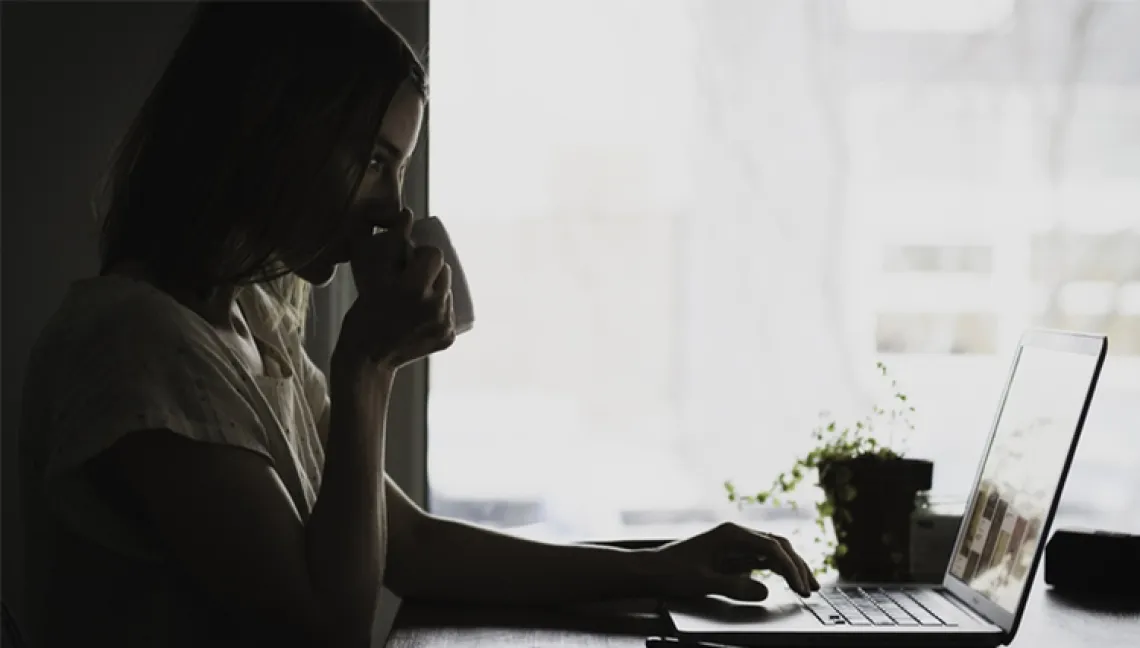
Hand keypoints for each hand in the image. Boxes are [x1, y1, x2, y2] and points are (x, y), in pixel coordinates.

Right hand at [334, 208, 455, 371]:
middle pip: (444, 272)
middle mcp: (435, 306)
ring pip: (448, 291)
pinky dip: (438, 310)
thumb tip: (408, 213)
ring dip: (435, 289)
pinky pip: (449, 312)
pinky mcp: (448, 337)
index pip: (435, 254)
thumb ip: (390, 243)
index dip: (422, 255)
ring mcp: (444, 324)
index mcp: (414, 288)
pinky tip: (421, 316)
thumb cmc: (363, 314)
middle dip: (429, 272)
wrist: (366, 359)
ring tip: (415, 298)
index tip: (409, 262)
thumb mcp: (372, 277)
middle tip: (410, 280)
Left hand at [645, 522, 819, 600]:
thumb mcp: (703, 582)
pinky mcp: (732, 554)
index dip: (790, 568)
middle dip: (797, 566)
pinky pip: (761, 559)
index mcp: (730, 534)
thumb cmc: (672, 572)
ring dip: (791, 566)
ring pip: (773, 551)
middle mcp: (736, 534)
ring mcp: (735, 543)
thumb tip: (765, 590)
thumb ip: (735, 586)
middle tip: (812, 588)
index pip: (771, 547)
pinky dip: (777, 570)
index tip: (800, 587)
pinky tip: (787, 581)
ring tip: (807, 585)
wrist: (651, 570)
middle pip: (778, 546)